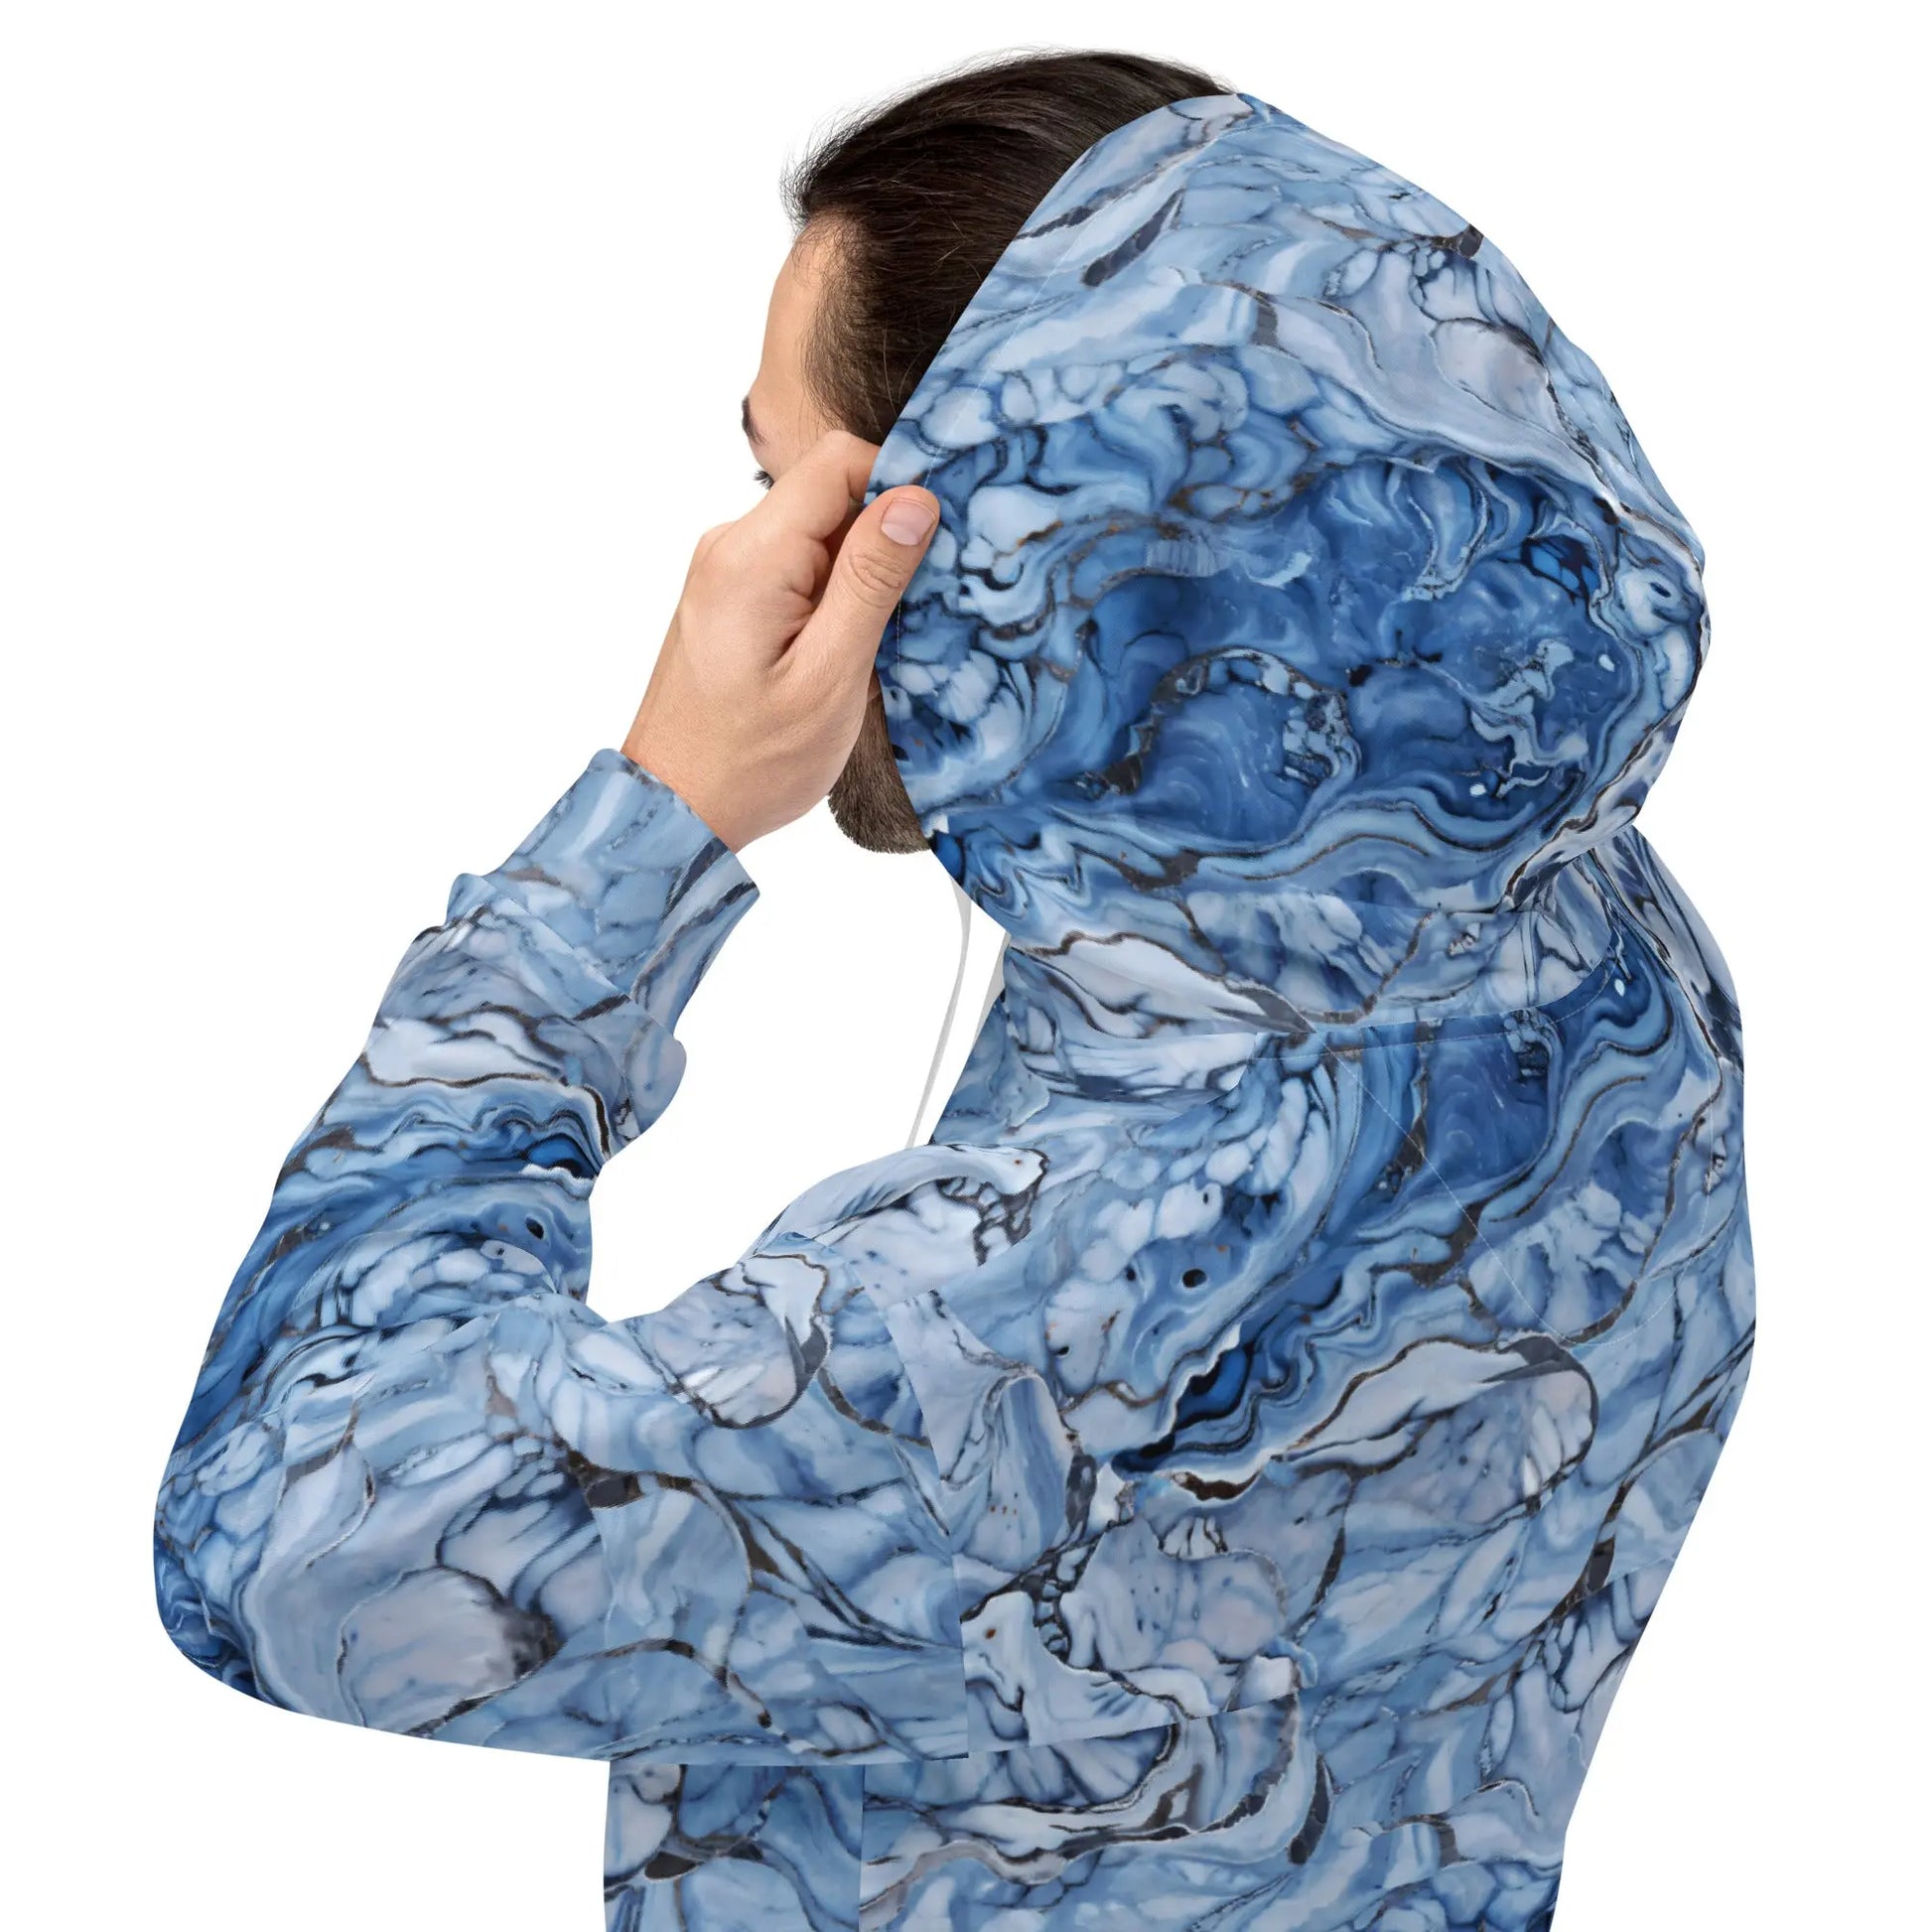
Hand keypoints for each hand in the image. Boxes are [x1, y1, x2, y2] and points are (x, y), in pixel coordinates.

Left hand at [621, 431, 939, 851]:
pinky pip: (799, 566)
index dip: (898, 483)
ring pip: (819, 532)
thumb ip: (870, 582)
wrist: (676, 810)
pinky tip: (847, 649)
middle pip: (830, 493)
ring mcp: (727, 570)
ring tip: (878, 641)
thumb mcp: (829, 676)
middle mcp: (730, 547)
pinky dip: (836, 595)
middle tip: (917, 605)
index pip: (837, 461)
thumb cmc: (749, 761)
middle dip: (885, 535)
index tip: (939, 537)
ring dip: (863, 573)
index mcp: (751, 557)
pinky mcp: (732, 597)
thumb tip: (914, 499)